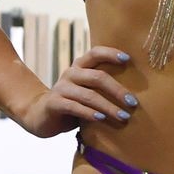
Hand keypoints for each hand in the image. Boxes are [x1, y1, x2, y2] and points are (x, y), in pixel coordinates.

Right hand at [19, 46, 137, 138]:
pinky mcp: (54, 103)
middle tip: (133, 103)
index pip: (95, 53)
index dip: (111, 53)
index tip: (128, 59)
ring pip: (88, 95)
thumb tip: (133, 93)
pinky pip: (74, 107)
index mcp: (79, 66)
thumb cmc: (72, 103)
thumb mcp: (87, 91)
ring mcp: (61, 88)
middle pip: (97, 77)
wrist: (40, 115)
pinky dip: (90, 113)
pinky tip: (102, 119)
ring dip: (108, 107)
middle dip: (117, 90)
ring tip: (124, 116)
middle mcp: (70, 73)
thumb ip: (102, 87)